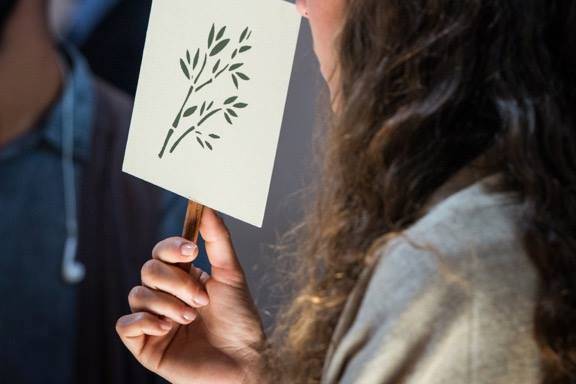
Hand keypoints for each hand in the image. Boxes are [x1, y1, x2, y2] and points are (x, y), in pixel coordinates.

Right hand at [116, 208, 264, 383]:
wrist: (244, 362)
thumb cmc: (241, 321)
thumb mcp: (232, 275)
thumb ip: (218, 240)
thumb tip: (208, 207)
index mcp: (184, 278)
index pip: (162, 252)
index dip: (171, 247)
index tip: (190, 251)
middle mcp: (166, 296)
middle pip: (149, 270)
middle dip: (175, 282)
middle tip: (201, 299)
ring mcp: (154, 320)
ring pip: (138, 294)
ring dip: (166, 303)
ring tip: (190, 318)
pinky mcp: (146, 345)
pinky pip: (126, 324)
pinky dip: (144, 321)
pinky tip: (167, 327)